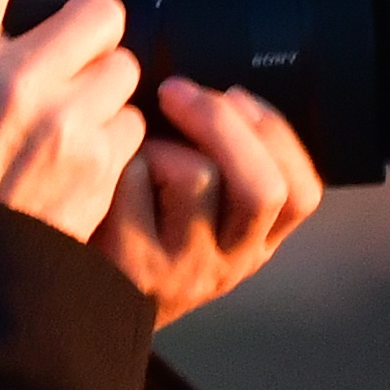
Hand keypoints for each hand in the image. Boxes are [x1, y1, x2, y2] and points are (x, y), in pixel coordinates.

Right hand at [0, 0, 145, 243]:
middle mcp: (15, 79)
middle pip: (98, 7)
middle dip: (83, 24)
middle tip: (58, 50)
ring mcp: (65, 125)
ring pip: (122, 65)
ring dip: (100, 80)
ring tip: (66, 107)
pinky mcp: (100, 169)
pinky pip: (132, 122)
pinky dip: (111, 132)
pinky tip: (75, 151)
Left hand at [92, 72, 322, 327]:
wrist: (89, 297)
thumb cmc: (143, 234)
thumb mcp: (205, 219)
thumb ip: (228, 169)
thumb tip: (225, 94)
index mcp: (255, 245)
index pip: (301, 194)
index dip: (276, 134)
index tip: (238, 96)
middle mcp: (229, 263)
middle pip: (262, 186)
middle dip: (223, 121)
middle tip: (178, 91)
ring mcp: (183, 268)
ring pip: (197, 175)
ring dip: (161, 142)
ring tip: (137, 148)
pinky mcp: (133, 262)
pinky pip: (136, 180)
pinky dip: (121, 159)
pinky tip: (108, 173)